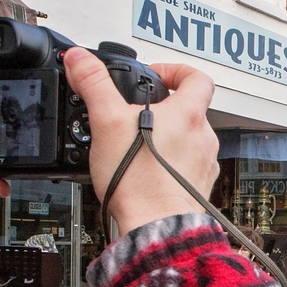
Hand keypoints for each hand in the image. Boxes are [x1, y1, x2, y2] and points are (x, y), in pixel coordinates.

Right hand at [63, 47, 219, 233]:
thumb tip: (81, 60)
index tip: (157, 75)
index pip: (197, 77)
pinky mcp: (199, 186)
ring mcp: (205, 164)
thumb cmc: (139, 180)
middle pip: (190, 110)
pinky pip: (187, 166)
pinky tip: (147, 170)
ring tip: (138, 146)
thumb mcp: (107, 122)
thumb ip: (94, 84)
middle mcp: (204, 138)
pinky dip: (170, 163)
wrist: (155, 225)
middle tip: (136, 116)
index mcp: (188, 115)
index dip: (176, 70)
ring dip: (167, 137)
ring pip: (189, 139)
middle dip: (164, 109)